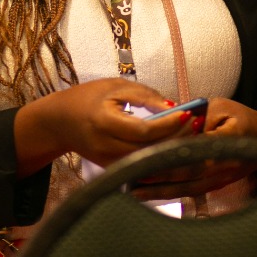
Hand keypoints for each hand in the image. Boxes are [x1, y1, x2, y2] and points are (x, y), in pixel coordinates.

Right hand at [14, 78, 189, 176]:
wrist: (59, 122)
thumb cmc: (88, 98)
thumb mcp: (114, 87)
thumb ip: (144, 96)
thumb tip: (173, 106)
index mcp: (104, 122)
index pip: (143, 131)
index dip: (168, 125)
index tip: (188, 114)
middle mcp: (105, 147)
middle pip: (149, 150)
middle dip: (176, 139)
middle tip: (197, 126)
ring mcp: (108, 162)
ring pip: (148, 163)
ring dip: (171, 152)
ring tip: (192, 138)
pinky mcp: (112, 170)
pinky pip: (141, 168)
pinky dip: (159, 160)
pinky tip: (176, 149)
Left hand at [133, 99, 256, 199]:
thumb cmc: (239, 118)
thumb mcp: (220, 107)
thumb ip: (197, 114)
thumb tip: (170, 119)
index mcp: (228, 140)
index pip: (198, 148)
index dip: (174, 152)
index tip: (151, 152)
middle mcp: (223, 165)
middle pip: (187, 172)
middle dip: (159, 173)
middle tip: (132, 171)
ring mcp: (218, 179)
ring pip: (185, 187)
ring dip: (159, 189)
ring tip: (133, 188)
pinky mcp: (213, 186)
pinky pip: (188, 191)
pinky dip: (168, 193)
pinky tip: (148, 194)